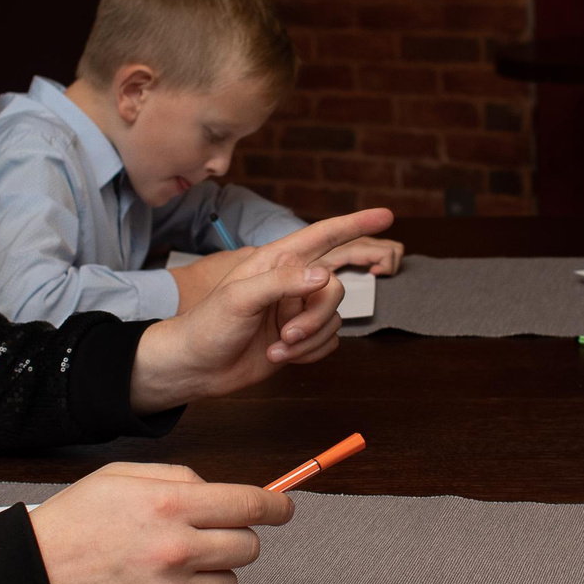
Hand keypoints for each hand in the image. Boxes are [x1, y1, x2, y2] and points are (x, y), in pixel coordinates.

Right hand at [29, 462, 276, 583]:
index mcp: (168, 505)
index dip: (274, 506)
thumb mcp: (117, 478)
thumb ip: (175, 478)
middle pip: (247, 546)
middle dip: (233, 540)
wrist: (25, 583)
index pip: (248, 504)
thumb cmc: (69, 528)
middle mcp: (176, 550)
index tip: (282, 509)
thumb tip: (217, 492)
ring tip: (169, 573)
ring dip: (211, 578)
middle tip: (203, 542)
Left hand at [130, 208, 394, 411]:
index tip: (387, 216)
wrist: (196, 368)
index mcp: (277, 261)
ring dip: (309, 340)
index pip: (324, 236)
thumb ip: (284, 281)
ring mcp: (296, 311)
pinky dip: (310, 354)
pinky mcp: (299, 339)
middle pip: (334, 288)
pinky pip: (329, 342)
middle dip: (317, 316)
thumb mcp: (241, 297)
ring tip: (277, 349)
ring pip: (333, 319)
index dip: (356, 224)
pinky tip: (280, 357)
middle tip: (289, 333)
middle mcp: (291, 283)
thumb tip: (325, 275)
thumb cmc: (207, 325)